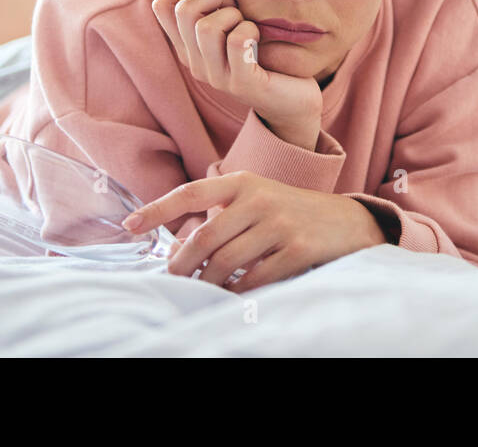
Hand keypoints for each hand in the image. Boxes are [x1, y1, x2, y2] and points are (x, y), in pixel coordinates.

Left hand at [122, 172, 387, 290]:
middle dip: (181, 263)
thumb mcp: (258, 200)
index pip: (192, 192)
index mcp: (245, 182)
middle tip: (172, 278)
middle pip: (205, 236)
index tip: (130, 225)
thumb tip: (176, 251)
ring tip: (200, 289)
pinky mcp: (297, 251)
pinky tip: (230, 295)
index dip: (158, 209)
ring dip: (206, 282)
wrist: (347, 222)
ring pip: (225, 261)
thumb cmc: (291, 213)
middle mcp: (260, 198)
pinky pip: (253, 279)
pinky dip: (235, 292)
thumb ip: (222, 216)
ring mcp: (280, 224)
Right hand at [171, 0, 323, 145]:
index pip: (162, 7)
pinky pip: (237, 41)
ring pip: (207, 27)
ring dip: (234, 15)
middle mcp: (195, 63)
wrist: (294, 99)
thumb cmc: (264, 53)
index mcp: (189, 46)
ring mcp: (216, 76)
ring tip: (249, 25)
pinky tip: (258, 39)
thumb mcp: (235, 22)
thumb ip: (217, 0)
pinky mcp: (242, 84)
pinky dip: (250, 30)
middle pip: (184, 11)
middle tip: (237, 4)